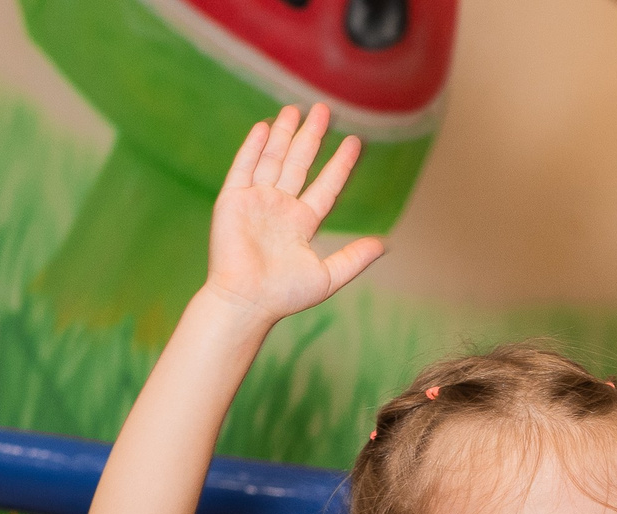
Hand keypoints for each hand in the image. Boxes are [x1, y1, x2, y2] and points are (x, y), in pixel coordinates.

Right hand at [205, 104, 384, 324]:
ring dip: (283, 134)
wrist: (245, 302)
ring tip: (295, 110)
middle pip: (299, 164)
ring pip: (273, 160)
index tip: (355, 143)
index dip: (340, 165)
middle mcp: (279, 208)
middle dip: (310, 137)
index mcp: (301, 224)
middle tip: (323, 109)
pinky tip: (265, 127)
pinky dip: (253, 147)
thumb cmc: (283, 296)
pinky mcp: (232, 201)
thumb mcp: (328, 277)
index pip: (325, 187)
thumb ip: (354, 259)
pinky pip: (244, 167)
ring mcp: (255, 202)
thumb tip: (384, 245)